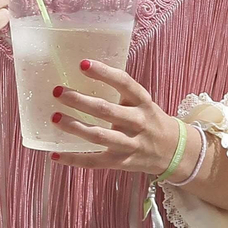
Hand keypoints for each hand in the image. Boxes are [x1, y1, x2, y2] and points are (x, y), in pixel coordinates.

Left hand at [49, 60, 184, 174]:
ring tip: (54, 117)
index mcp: (142, 102)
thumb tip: (84, 72)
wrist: (172, 150)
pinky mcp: (121, 163)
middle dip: (79, 101)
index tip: (82, 64)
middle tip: (58, 92)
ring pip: (98, 136)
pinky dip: (74, 159)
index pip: (124, 83)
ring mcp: (130, 144)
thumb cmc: (149, 119)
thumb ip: (120, 91)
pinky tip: (55, 154)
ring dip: (74, 127)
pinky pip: (94, 162)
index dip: (103, 73)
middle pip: (105, 110)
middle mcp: (137, 122)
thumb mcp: (141, 102)